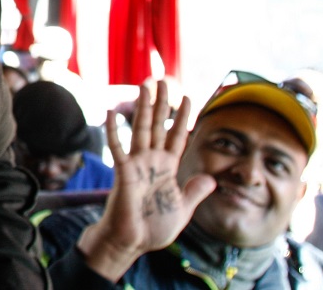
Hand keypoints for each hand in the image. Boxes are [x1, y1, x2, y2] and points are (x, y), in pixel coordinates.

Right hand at [75, 80, 215, 281]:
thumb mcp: (184, 209)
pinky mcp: (124, 172)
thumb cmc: (154, 228)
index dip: (182, 118)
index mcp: (167, 167)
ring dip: (143, 107)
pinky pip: (118, 148)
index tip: (189, 98)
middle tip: (163, 80)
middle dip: (162, 103)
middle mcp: (152, 160)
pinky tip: (111, 112)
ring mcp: (137, 164)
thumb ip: (195, 192)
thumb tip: (212, 180)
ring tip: (146, 85)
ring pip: (141, 129)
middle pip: (158, 125)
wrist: (132, 242)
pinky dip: (113, 130)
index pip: (177, 136)